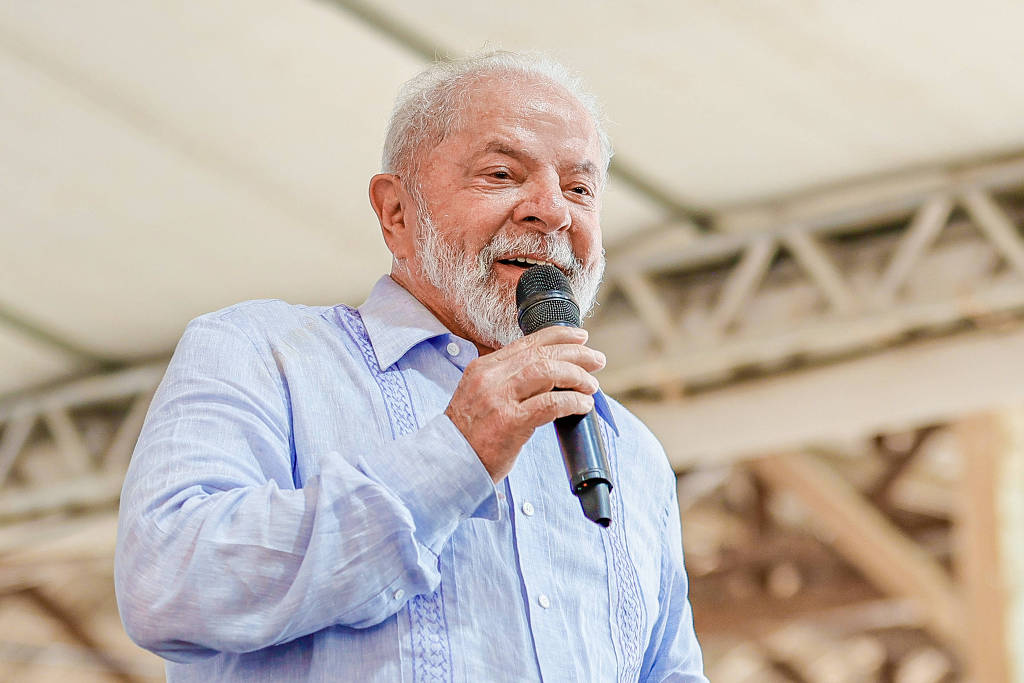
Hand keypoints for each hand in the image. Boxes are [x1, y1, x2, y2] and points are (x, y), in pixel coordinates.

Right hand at [445, 326, 606, 481]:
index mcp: (483, 368)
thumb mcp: (480, 396)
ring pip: (547, 372)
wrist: (448, 464)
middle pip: (541, 354)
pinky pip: (549, 404)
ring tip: (592, 385)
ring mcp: (498, 400)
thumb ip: (506, 381)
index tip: (580, 336)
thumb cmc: (469, 435)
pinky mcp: (508, 423)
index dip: (558, 336)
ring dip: (576, 376)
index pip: (527, 343)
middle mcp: (490, 379)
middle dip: (575, 353)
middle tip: (597, 360)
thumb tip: (548, 374)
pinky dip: (572, 402)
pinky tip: (583, 405)